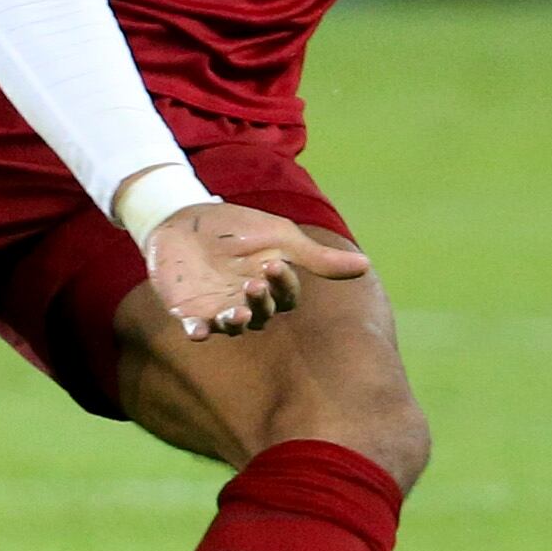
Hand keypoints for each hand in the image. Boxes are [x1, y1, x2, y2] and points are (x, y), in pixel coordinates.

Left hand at [144, 203, 370, 340]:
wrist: (185, 218)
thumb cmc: (238, 228)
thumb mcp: (279, 236)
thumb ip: (315, 257)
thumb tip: (366, 266)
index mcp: (273, 287)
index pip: (286, 294)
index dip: (283, 283)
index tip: (274, 263)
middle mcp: (249, 304)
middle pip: (262, 314)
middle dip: (261, 302)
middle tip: (254, 284)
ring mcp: (219, 310)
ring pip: (233, 327)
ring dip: (236, 323)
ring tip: (236, 314)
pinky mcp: (189, 312)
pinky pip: (197, 328)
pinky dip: (198, 332)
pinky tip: (197, 332)